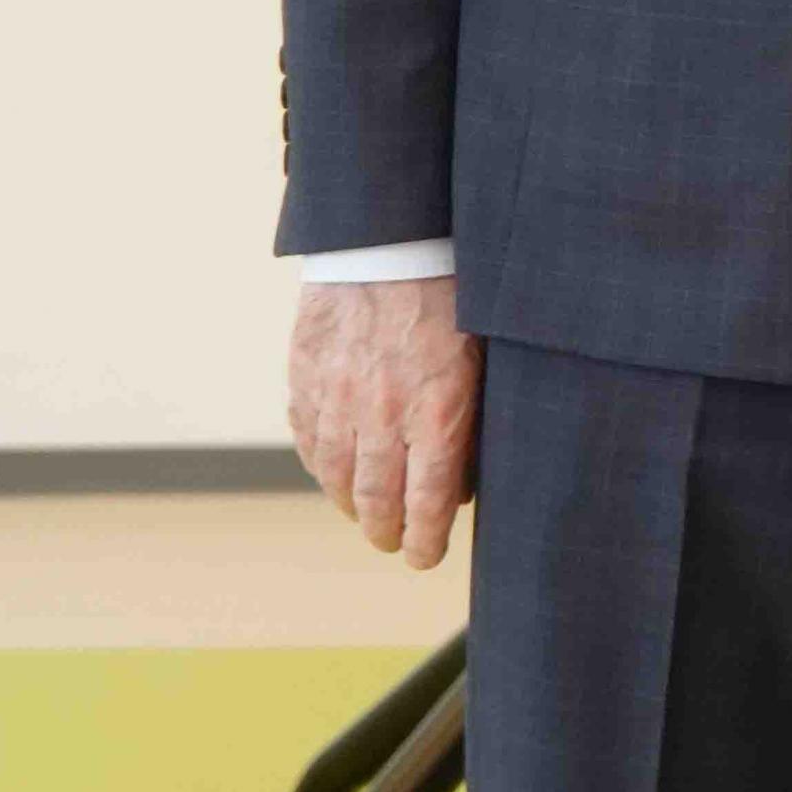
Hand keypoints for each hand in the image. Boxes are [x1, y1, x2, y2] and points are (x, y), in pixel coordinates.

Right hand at [288, 275, 481, 569]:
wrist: (392, 234)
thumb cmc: (454, 292)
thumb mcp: (485, 357)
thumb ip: (473, 419)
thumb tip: (467, 476)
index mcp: (437, 412)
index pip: (428, 504)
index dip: (425, 541)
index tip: (424, 557)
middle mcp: (382, 414)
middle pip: (376, 501)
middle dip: (386, 531)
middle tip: (392, 542)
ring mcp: (337, 397)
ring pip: (336, 476)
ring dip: (351, 502)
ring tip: (364, 513)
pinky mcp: (306, 376)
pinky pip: (308, 438)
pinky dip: (321, 463)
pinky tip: (333, 469)